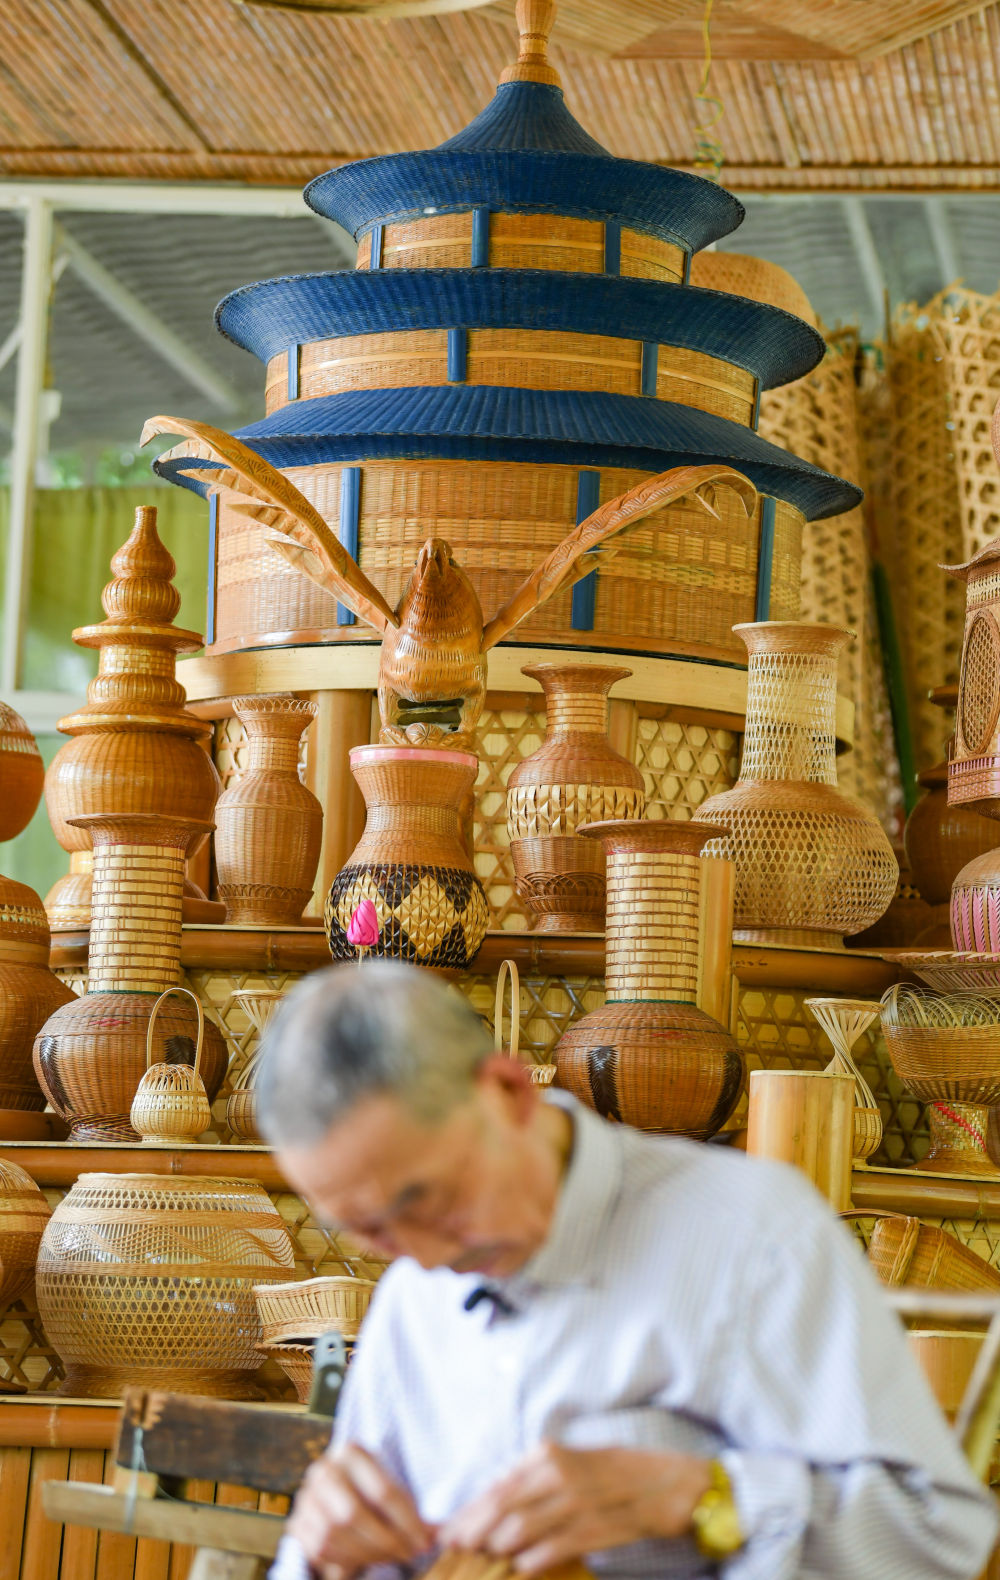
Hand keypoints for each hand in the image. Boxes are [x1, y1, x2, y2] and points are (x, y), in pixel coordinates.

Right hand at [287, 1441, 434, 1576]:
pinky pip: (321, 1549)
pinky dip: (347, 1559)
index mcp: (351, 1451)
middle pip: (354, 1515)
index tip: (425, 1542)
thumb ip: (412, 1511)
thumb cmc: (372, 1491)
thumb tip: (441, 1534)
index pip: (382, 1491)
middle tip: (409, 1553)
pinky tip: (367, 1558)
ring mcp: (306, 1496)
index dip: (407, 1522)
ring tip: (391, 1555)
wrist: (336, 1494)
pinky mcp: (297, 1523)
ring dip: (368, 1553)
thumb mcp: (392, 1489)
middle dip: (386, 1541)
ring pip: (336, 1534)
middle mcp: (324, 1470)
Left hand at [440, 1443, 712, 1573]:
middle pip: (501, 1505)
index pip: (497, 1486)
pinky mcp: (596, 1527)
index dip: (468, 1512)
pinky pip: (554, 1546)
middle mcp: (558, 1473)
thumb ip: (534, 1481)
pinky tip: (520, 1567)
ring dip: (497, 1546)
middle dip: (472, 1530)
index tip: (446, 1531)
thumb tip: (494, 1503)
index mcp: (548, 1455)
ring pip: (521, 1527)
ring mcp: (577, 1501)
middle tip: (452, 1549)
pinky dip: (532, 1559)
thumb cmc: (615, 1474)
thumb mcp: (570, 1465)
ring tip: (483, 1559)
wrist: (669, 1484)